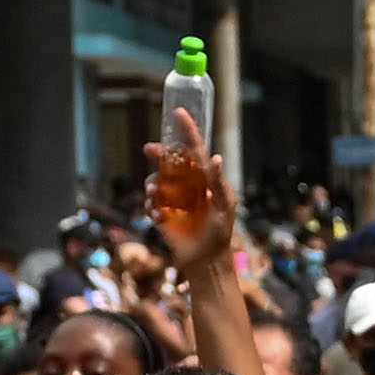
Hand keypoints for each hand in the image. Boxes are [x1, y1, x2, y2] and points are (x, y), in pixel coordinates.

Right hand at [147, 106, 230, 262]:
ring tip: (156, 195)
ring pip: (157, 180)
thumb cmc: (220, 233)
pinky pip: (151, 203)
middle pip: (170, 161)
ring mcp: (173, 198)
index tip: (179, 113)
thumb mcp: (224, 207)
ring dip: (153, 183)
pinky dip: (151, 205)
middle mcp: (188, 184)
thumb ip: (218, 183)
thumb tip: (216, 157)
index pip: (195, 150)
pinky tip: (159, 216)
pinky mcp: (161, 214)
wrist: (206, 261)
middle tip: (151, 150)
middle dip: (159, 153)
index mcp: (204, 178)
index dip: (187, 131)